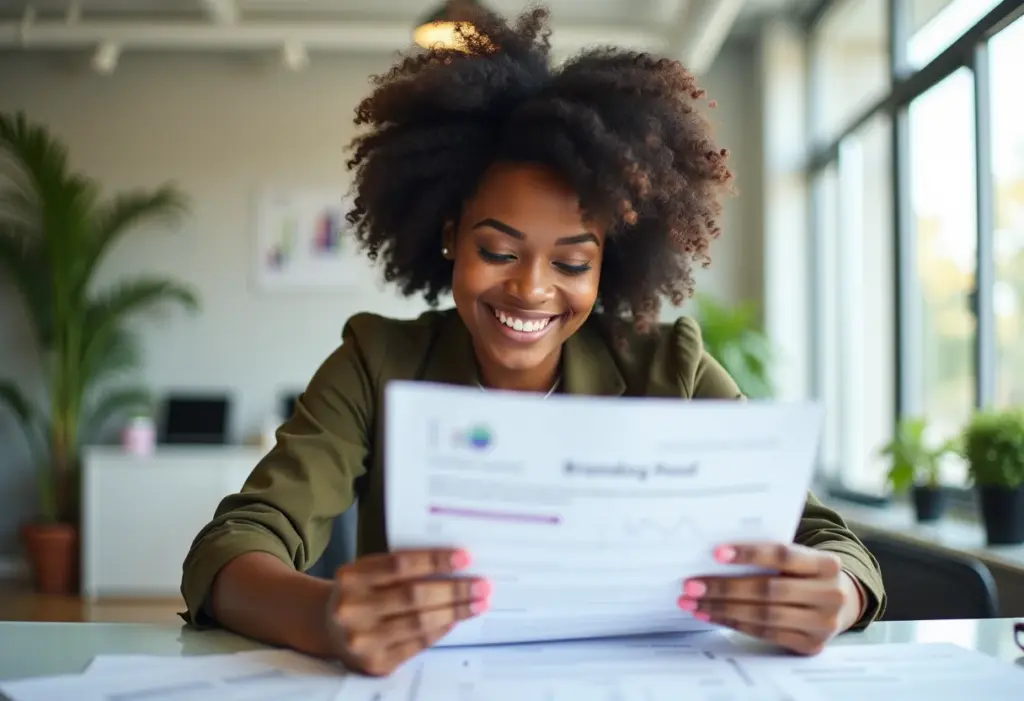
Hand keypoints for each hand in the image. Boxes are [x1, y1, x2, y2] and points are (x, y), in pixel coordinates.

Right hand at [325, 548, 489, 675]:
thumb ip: (401, 567)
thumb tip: (454, 566)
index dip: (435, 560)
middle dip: (454, 590)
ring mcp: (362, 639)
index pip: (400, 564)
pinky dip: (439, 630)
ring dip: (455, 612)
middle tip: (482, 585)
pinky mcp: (375, 663)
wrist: (327, 627)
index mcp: (351, 577)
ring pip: (419, 623)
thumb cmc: (359, 592)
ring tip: (478, 603)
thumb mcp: (368, 571)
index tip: (465, 557)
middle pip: (414, 596)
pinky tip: (455, 620)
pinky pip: (417, 644)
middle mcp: (353, 609)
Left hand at [679, 543, 862, 654]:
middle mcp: (830, 594)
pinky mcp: (811, 645)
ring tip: (692, 603)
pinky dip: (734, 623)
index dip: (749, 554)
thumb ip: (771, 555)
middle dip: (724, 587)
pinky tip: (711, 615)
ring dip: (722, 608)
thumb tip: (716, 554)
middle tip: (690, 585)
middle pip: (768, 589)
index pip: (783, 554)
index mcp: (826, 564)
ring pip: (764, 615)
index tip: (716, 553)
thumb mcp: (800, 558)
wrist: (841, 601)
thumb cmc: (805, 572)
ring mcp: (823, 623)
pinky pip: (765, 633)